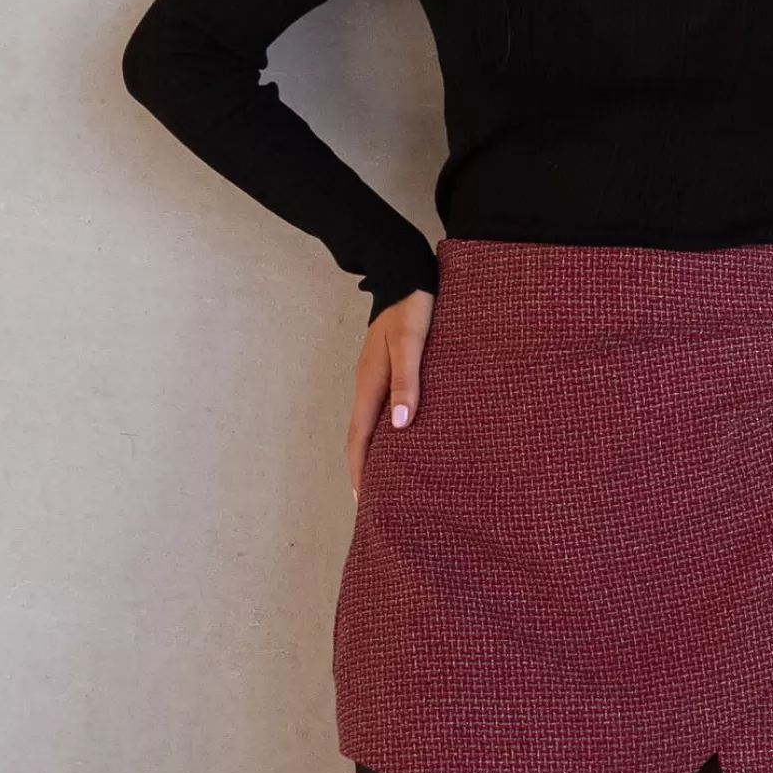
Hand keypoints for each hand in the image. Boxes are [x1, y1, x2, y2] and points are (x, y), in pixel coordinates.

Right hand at [347, 289, 434, 499]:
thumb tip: (400, 425)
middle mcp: (367, 383)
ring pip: (369, 422)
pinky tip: (399, 438)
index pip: (360, 437)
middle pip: (360, 435)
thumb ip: (407, 381)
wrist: (405, 272)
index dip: (360, 469)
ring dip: (373, 452)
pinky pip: (380, 408)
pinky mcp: (385, 368)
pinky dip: (384, 431)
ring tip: (385, 479)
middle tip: (372, 500)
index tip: (363, 500)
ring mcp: (375, 375)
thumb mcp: (412, 343)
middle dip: (363, 468)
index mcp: (370, 382)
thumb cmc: (412, 307)